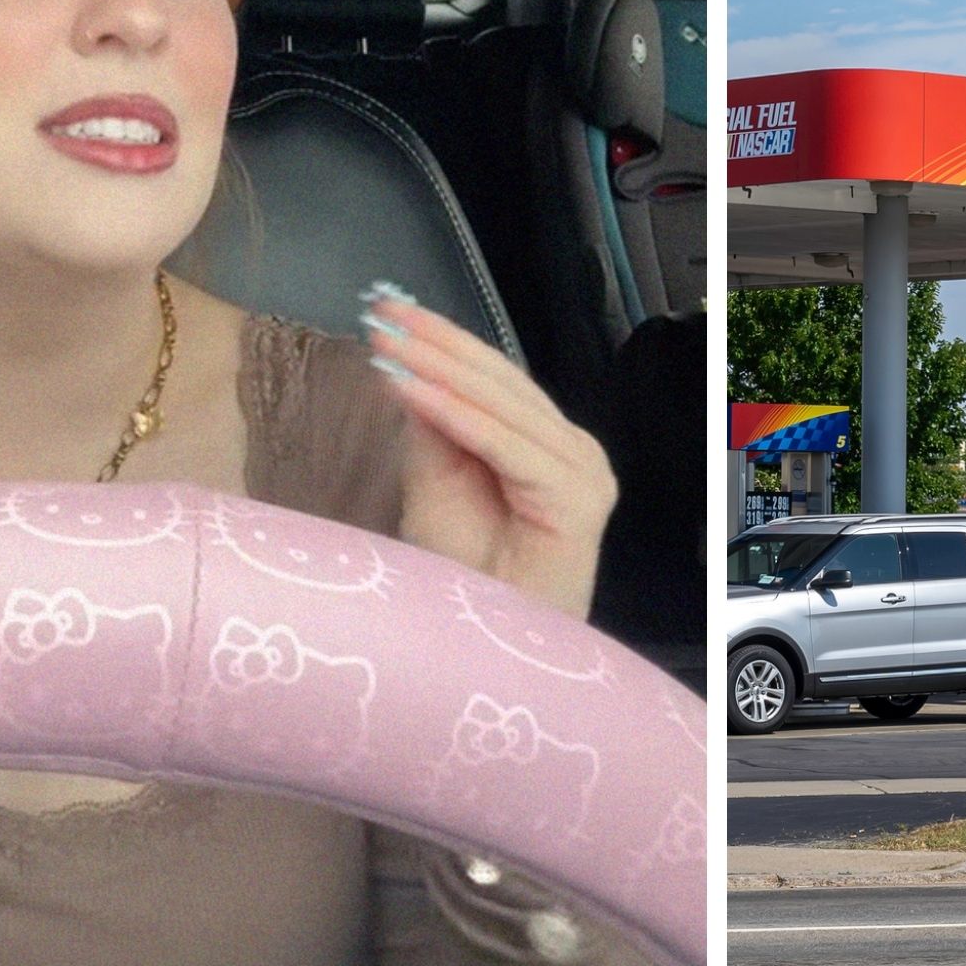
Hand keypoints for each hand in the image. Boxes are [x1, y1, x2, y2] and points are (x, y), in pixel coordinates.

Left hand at [361, 288, 613, 619]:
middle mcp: (575, 453)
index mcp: (547, 446)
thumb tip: (403, 359)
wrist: (494, 656)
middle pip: (501, 382)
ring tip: (387, 340)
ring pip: (502, 407)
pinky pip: (505, 445)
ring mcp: (582, 474)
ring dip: (439, 369)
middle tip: (382, 310)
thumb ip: (431, 425)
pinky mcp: (575, 499)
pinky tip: (408, 387)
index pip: (494, 379)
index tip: (386, 309)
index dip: (442, 342)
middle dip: (436, 344)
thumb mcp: (436, 484)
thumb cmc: (468, 584)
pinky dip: (453, 414)